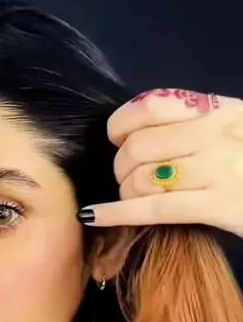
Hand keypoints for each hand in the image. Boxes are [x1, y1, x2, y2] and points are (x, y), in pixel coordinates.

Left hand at [78, 88, 242, 238]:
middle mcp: (214, 133)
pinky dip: (115, 213)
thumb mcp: (235, 127)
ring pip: (141, 179)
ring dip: (126, 192)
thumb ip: (195, 123)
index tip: (117, 138)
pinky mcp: (217, 205)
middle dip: (120, 167)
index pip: (149, 105)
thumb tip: (137, 133)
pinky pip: (152, 209)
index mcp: (217, 109)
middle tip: (128, 178)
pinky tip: (93, 215)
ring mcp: (216, 169)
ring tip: (133, 198)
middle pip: (137, 147)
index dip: (120, 124)